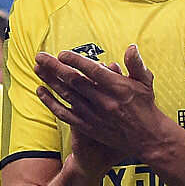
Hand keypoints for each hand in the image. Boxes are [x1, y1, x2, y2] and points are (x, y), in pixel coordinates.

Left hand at [34, 45, 164, 173]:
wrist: (147, 138)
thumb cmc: (145, 106)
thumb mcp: (145, 82)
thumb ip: (136, 64)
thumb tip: (131, 47)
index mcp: (118, 88)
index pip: (92, 71)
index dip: (75, 61)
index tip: (62, 53)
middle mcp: (104, 102)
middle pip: (74, 81)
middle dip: (55, 67)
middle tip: (40, 56)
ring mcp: (94, 116)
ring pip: (66, 95)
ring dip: (50, 81)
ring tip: (37, 69)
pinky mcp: (88, 127)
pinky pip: (65, 114)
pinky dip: (51, 103)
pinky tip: (40, 92)